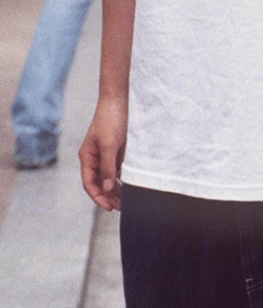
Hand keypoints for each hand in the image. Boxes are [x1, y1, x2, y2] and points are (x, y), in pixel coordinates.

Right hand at [79, 96, 127, 210]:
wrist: (119, 99)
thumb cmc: (111, 119)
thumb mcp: (109, 145)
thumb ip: (107, 167)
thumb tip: (105, 188)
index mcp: (87, 156)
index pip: (89, 183)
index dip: (98, 197)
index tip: (109, 208)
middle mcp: (95, 157)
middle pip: (99, 183)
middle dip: (108, 196)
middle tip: (121, 208)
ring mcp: (106, 154)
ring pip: (108, 177)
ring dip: (115, 189)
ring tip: (127, 201)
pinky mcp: (117, 150)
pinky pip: (117, 169)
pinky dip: (122, 178)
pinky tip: (130, 186)